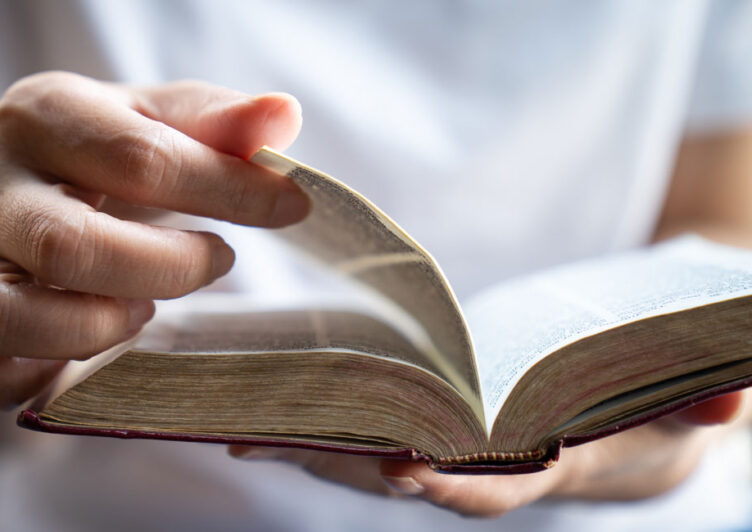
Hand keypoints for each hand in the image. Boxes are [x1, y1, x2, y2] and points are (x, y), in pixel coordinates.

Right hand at [0, 73, 308, 409]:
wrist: (30, 191)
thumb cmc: (109, 156)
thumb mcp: (162, 120)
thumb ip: (219, 122)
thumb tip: (282, 116)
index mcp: (41, 114)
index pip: (138, 158)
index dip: (227, 191)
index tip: (289, 208)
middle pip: (68, 247)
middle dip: (164, 270)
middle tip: (217, 262)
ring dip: (90, 329)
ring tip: (141, 313)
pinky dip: (22, 378)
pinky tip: (84, 361)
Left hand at [229, 391, 747, 516]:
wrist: (629, 417)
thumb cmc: (659, 408)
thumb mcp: (695, 404)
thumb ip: (710, 399)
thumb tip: (728, 396)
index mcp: (549, 467)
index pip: (497, 486)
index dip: (453, 480)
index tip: (404, 466)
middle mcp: (488, 471)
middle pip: (413, 477)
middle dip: (352, 463)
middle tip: (288, 437)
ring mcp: (453, 455)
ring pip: (375, 463)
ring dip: (315, 449)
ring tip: (247, 426)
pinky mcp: (429, 432)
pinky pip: (363, 438)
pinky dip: (314, 433)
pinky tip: (256, 419)